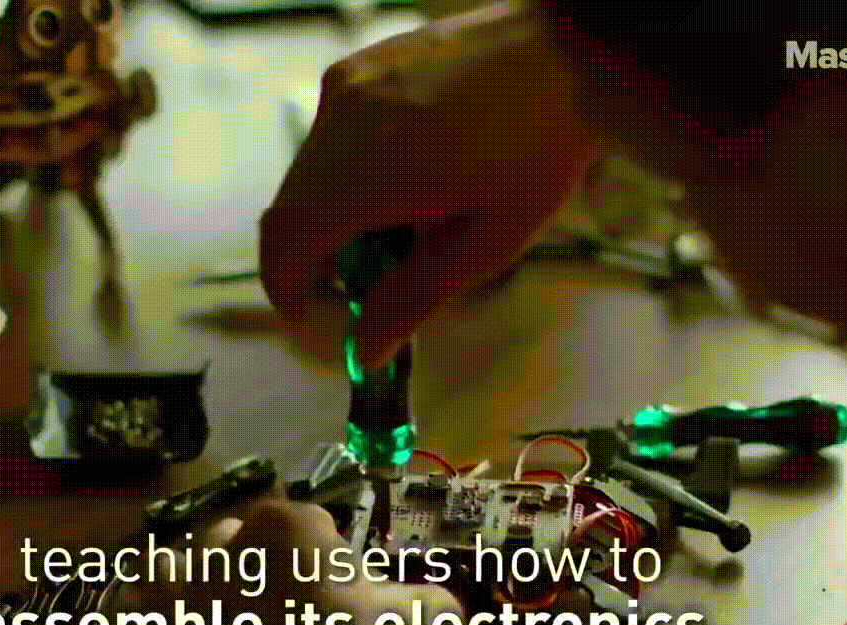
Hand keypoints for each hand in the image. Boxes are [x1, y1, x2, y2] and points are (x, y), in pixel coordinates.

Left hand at [104, 500, 461, 624]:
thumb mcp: (430, 624)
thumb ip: (422, 598)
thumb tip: (419, 600)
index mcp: (289, 528)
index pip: (296, 519)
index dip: (314, 551)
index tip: (330, 585)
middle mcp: (220, 551)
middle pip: (224, 538)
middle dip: (244, 561)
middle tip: (272, 605)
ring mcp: (172, 603)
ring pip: (160, 572)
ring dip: (180, 587)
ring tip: (206, 618)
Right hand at [260, 1, 593, 368]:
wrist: (562, 51)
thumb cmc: (538, 143)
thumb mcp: (486, 243)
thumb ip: (414, 299)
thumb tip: (366, 350)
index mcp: (367, 176)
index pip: (285, 242)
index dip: (284, 286)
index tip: (306, 313)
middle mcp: (341, 126)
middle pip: (292, 209)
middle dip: (320, 253)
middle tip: (376, 274)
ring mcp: (347, 89)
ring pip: (310, 173)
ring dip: (336, 210)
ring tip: (407, 217)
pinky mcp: (361, 68)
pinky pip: (331, 135)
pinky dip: (348, 169)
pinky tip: (409, 172)